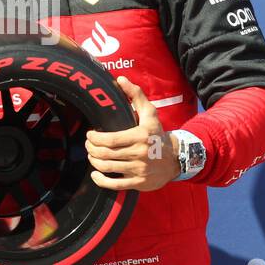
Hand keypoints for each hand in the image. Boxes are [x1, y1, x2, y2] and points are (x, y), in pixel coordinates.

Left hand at [85, 76, 178, 191]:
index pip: (110, 139)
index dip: (95, 138)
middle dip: (92, 148)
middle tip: (89, 144)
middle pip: (106, 154)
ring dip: (94, 161)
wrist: (175, 158)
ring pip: (108, 168)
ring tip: (92, 155)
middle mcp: (140, 154)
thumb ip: (135, 95)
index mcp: (140, 136)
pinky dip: (101, 180)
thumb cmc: (157, 134)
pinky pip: (114, 185)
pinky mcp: (138, 182)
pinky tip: (95, 174)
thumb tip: (120, 79)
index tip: (90, 135)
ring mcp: (139, 170)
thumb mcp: (150, 113)